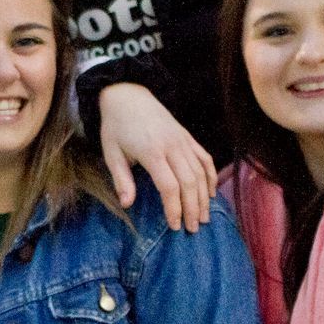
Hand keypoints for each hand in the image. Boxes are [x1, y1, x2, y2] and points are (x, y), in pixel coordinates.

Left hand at [96, 83, 214, 231]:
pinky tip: (211, 193)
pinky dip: (211, 176)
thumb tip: (127, 205)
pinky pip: (204, 158)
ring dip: (204, 197)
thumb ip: (122, 179)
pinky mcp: (188, 137)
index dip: (174, 208)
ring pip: (201, 172)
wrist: (128, 95)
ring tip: (204, 217)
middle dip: (193, 208)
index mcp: (152, 152)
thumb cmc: (117, 126)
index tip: (175, 226)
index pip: (170, 186)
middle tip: (193, 228)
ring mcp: (183, 140)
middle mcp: (172, 146)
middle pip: (190, 182)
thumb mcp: (111, 153)